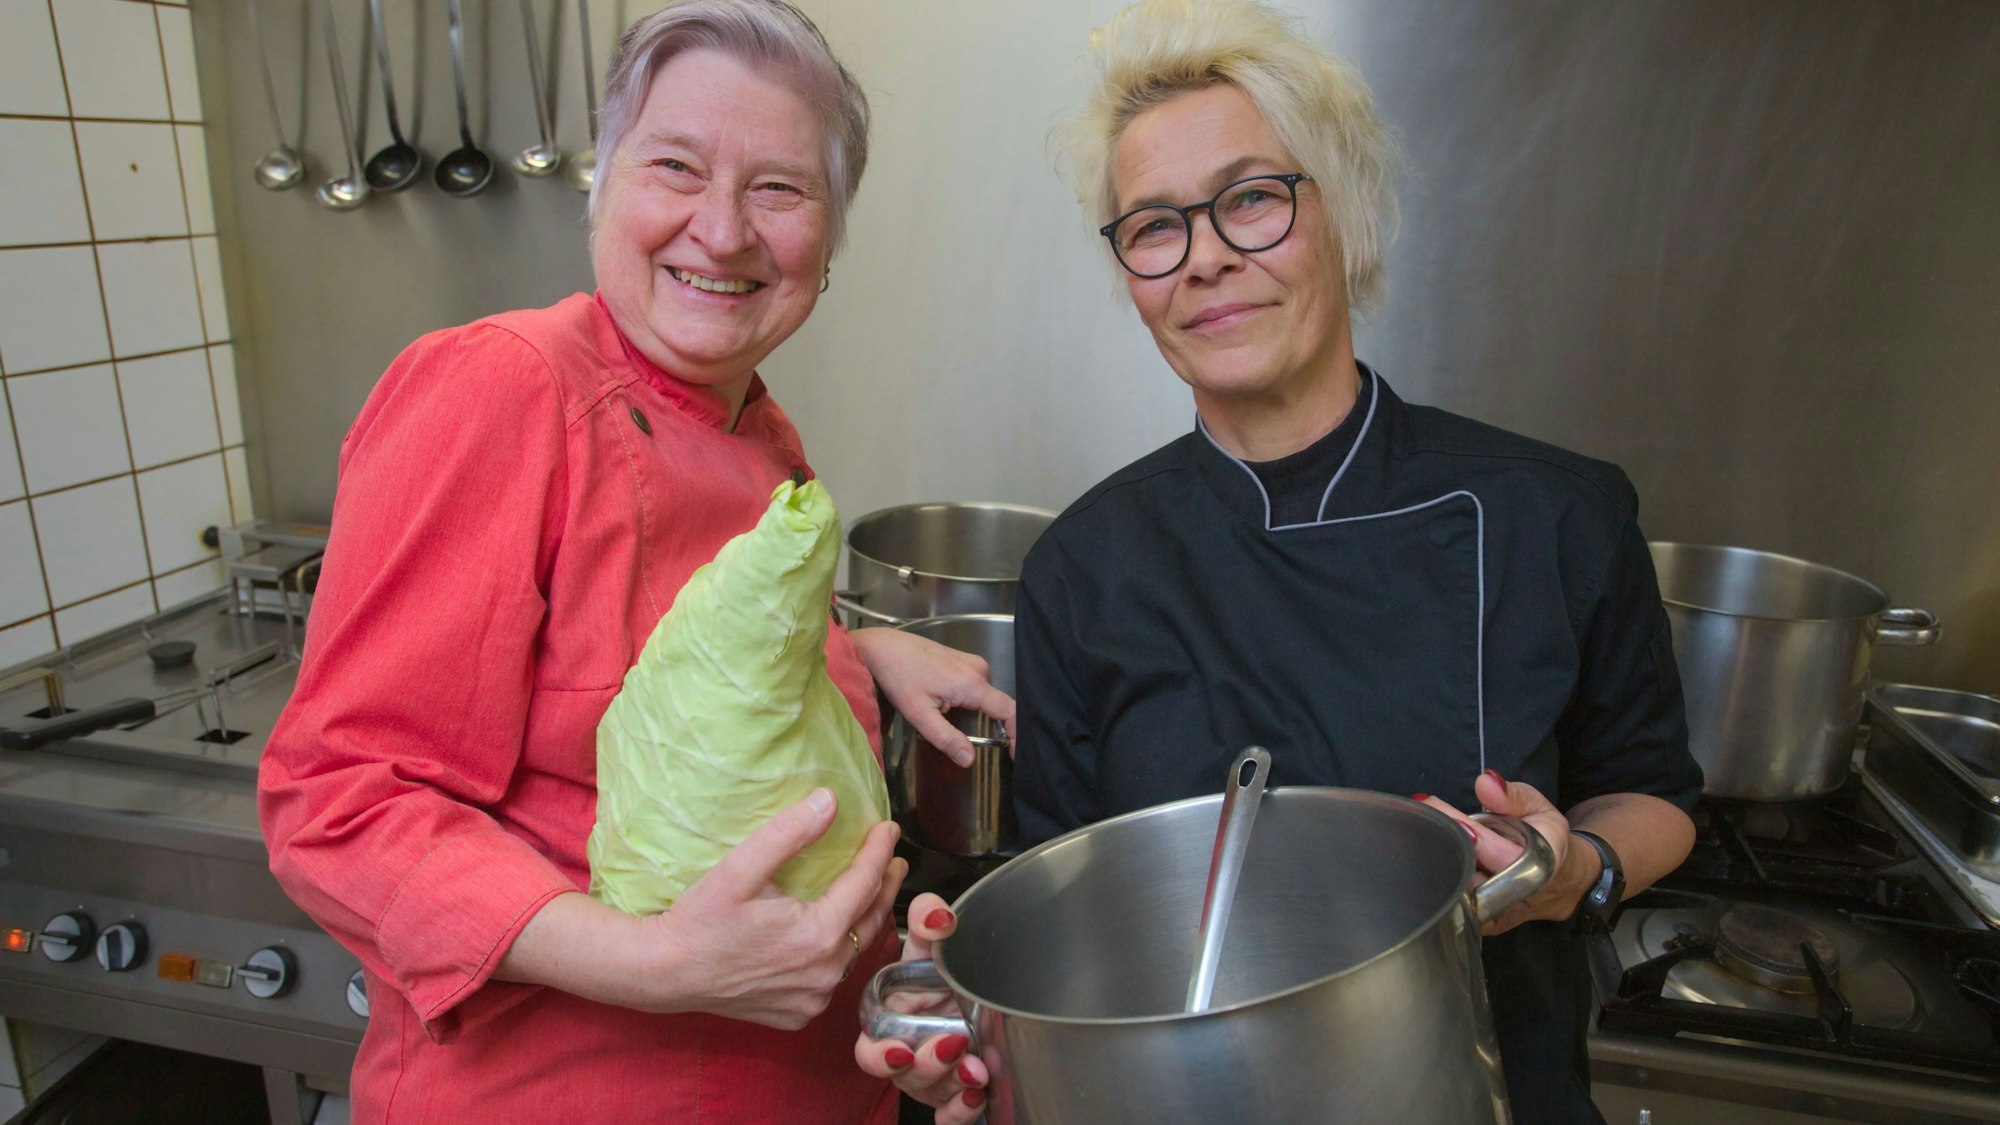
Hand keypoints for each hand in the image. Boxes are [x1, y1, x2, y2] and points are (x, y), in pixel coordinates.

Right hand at [635, 788, 906, 1027]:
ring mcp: (812, 999)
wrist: (663, 973)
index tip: (890, 829)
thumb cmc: (698, 919)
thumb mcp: (740, 868)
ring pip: (853, 953)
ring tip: (870, 893)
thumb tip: (830, 800)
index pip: (865, 884)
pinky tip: (834, 936)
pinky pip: (830, 979)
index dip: (879, 852)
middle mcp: (824, 973)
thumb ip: (788, 833)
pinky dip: (839, 954)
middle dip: (884, 887)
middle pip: (869, 921)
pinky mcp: (797, 1015)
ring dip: (863, 921)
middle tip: (894, 860)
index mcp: (818, 935)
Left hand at [851, 627, 1015, 766]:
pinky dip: (969, 701)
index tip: (1016, 754)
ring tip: (951, 723)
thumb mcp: (919, 715)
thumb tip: (969, 759)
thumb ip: (946, 738)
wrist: (883, 647)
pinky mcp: (963, 659)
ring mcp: (972, 661)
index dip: (1018, 734)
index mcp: (973, 683)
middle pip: (997, 705)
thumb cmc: (899, 677)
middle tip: (972, 744)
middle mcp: (979, 669)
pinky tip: (946, 705)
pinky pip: (976, 686)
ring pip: (985, 696)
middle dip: (990, 727)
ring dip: (976, 713)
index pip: (1010, 711)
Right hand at [853, 893, 987, 1123]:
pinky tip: (978, 1096)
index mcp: (892, 1021)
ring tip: (979, 1067)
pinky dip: (963, 1111)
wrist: (982, 987)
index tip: (900, 1050)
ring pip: (932, 1095)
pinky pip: (952, 1116)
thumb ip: (930, 921)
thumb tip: (936, 915)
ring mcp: (932, 1077)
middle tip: (954, 1046)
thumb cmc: (944, 969)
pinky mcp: (956, 1096)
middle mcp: (908, 1052)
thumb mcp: (936, 943)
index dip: (881, 1055)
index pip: (872, 1049)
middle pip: (904, 1077)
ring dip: (953, 1084)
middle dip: (926, 1068)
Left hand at [1416, 771, 1595, 934]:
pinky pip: (1451, 901)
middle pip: (1472, 874)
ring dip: (1438, 859)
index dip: (1475, 838)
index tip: (1446, 813)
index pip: (1502, 855)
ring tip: (1424, 829)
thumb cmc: (1543, 839)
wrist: (1557, 882)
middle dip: (1446, 843)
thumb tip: (1486, 782)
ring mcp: (1495, 915)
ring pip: (1457, 890)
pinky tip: (1428, 852)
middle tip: (1422, 813)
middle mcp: (1517, 897)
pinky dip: (1438, 876)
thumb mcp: (1538, 808)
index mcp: (1541, 865)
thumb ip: (1512, 795)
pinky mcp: (1477, 923)